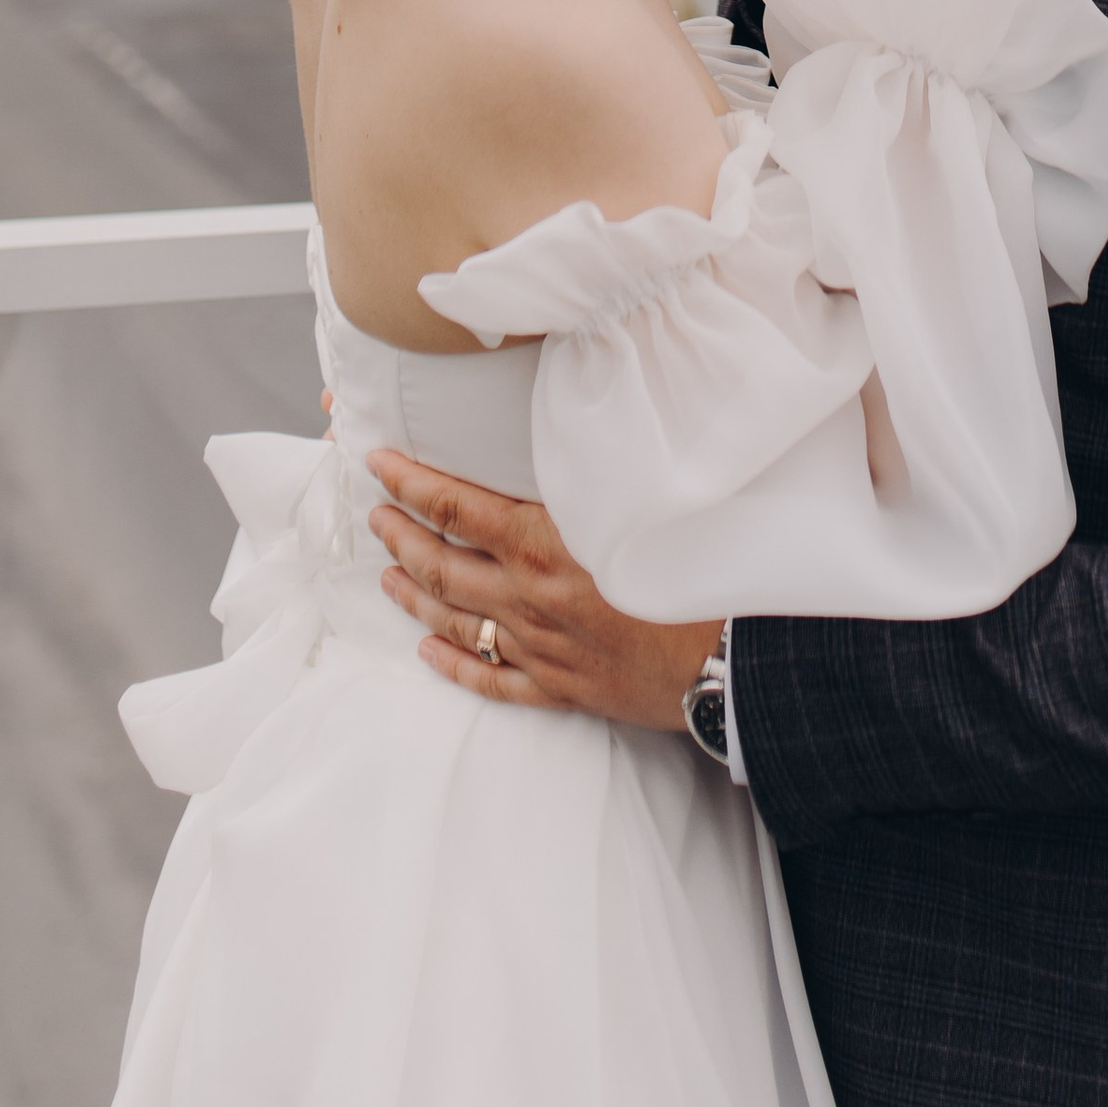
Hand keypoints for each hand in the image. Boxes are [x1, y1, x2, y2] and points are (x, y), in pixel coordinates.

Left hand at [367, 450, 718, 727]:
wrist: (733, 657)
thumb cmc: (695, 566)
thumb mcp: (634, 498)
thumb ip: (589, 463)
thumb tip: (565, 419)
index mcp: (543, 543)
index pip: (454, 504)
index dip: (409, 482)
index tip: (378, 463)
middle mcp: (529, 597)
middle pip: (441, 563)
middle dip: (400, 535)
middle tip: (374, 516)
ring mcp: (540, 647)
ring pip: (455, 620)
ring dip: (414, 594)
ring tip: (388, 575)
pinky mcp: (560, 688)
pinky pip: (491, 679)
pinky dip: (453, 663)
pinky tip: (429, 651)